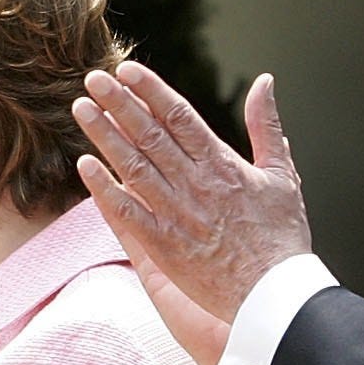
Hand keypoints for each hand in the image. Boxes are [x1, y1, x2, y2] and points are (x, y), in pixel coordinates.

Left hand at [74, 68, 312, 364]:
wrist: (274, 294)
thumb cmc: (282, 237)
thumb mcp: (282, 173)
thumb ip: (267, 126)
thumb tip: (264, 82)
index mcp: (223, 164)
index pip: (179, 115)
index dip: (150, 90)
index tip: (127, 70)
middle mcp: (196, 184)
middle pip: (149, 134)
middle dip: (118, 103)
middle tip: (92, 79)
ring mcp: (177, 215)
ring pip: (133, 166)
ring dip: (104, 136)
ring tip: (81, 110)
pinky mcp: (164, 246)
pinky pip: (128, 213)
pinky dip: (105, 190)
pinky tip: (84, 167)